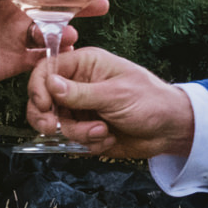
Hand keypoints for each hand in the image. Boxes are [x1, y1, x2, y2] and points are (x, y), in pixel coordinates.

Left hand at [0, 0, 106, 92]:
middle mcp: (15, 14)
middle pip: (53, 6)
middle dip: (78, 4)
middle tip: (101, 3)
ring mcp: (16, 37)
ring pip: (50, 32)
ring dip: (66, 32)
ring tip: (75, 35)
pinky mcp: (14, 60)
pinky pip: (40, 57)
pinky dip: (54, 56)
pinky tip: (66, 54)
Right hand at [27, 46, 196, 160]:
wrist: (170, 130)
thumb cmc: (151, 102)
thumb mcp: (116, 95)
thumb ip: (81, 92)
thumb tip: (50, 84)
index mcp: (85, 64)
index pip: (46, 70)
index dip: (38, 88)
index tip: (42, 106)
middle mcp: (79, 85)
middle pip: (44, 100)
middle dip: (47, 117)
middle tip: (53, 128)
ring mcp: (81, 109)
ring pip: (58, 124)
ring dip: (78, 133)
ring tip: (103, 132)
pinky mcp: (86, 129)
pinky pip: (72, 140)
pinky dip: (89, 143)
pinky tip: (109, 138)